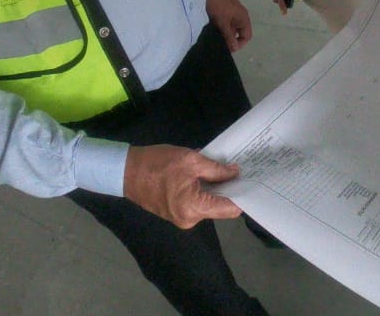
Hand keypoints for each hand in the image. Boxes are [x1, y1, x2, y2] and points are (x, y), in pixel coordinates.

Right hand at [123, 144, 243, 228]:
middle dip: (230, 188)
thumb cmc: (158, 164)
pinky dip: (204, 190)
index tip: (254, 180)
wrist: (126, 171)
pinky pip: (198, 202)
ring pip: (210, 203)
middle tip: (242, 170)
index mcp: (194, 208)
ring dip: (216, 187)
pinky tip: (208, 175)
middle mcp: (190, 219)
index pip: (230, 209)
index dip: (243, 194)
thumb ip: (216, 169)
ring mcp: (182, 218)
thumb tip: (236, 173)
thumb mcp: (191, 160)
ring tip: (225, 169)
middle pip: (221, 206)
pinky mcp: (176, 212)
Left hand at [206, 0, 252, 50]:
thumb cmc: (218, 6)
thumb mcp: (223, 23)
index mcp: (244, 18)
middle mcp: (240, 16)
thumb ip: (229, 36)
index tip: (229, 48)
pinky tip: (213, 29)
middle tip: (220, 43)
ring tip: (215, 36)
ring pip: (231, 28)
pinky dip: (221, 27)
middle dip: (230, 39)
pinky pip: (226, 22)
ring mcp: (233, 13)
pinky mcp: (225, 10)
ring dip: (224, 33)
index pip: (247, 36)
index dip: (239, 44)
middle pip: (239, 32)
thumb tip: (235, 49)